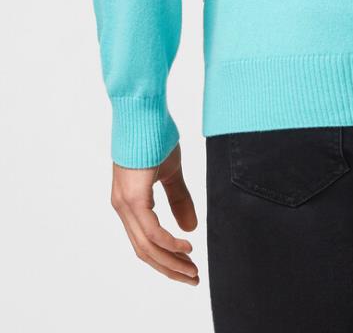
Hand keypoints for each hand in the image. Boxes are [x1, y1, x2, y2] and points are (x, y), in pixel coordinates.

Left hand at [111, 143, 199, 284]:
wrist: (144, 110)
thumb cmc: (154, 136)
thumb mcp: (170, 172)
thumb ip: (179, 199)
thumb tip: (190, 228)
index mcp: (130, 203)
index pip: (145, 242)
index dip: (166, 258)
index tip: (188, 267)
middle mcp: (123, 207)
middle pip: (145, 251)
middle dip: (170, 268)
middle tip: (193, 278)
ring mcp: (126, 203)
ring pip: (147, 246)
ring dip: (171, 262)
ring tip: (192, 270)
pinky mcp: (133, 196)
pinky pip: (151, 230)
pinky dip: (169, 242)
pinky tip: (186, 246)